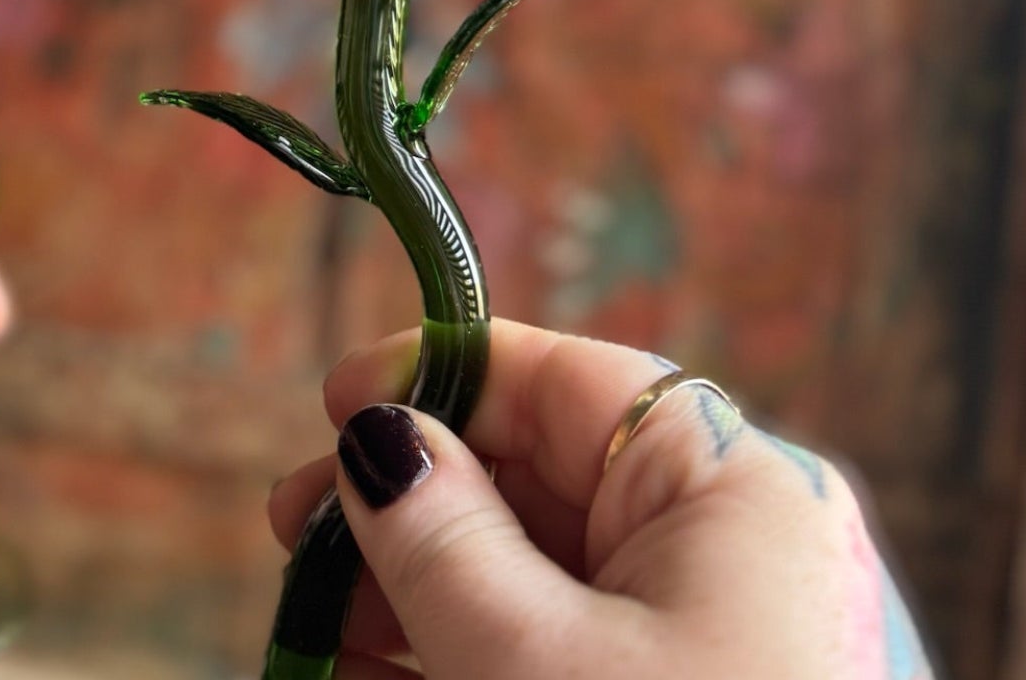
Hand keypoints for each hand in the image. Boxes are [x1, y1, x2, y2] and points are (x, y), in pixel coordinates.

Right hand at [271, 319, 934, 679]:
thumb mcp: (529, 661)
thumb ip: (441, 536)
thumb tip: (381, 435)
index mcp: (730, 489)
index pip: (567, 384)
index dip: (444, 376)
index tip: (336, 397)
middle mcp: (729, 547)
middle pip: (541, 477)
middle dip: (412, 499)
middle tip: (295, 528)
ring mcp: (709, 637)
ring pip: (538, 573)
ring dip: (418, 589)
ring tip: (312, 619)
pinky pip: (558, 651)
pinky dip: (465, 654)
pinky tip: (368, 675)